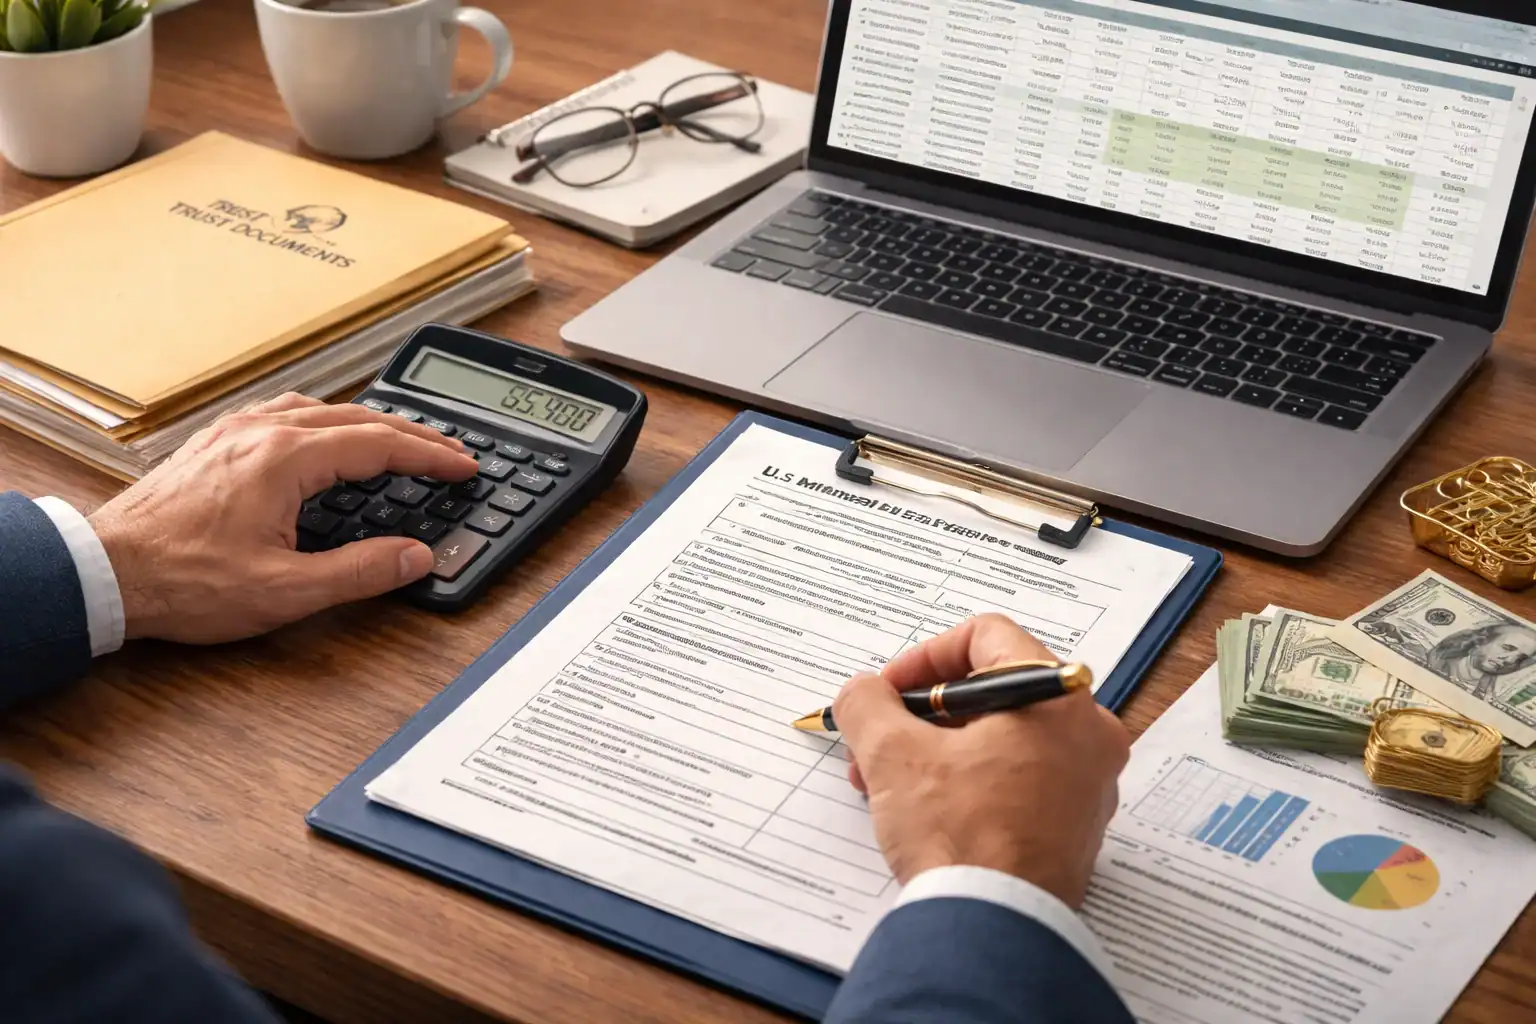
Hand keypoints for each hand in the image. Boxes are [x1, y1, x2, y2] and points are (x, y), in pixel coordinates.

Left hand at [88, 393, 478, 643]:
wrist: (106, 571)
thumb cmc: (183, 581)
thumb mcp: (285, 590)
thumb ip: (360, 571)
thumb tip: (414, 556)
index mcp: (285, 459)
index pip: (380, 443)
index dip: (432, 455)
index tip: (464, 465)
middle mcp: (262, 432)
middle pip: (358, 416)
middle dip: (412, 433)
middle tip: (449, 451)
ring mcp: (235, 431)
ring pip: (321, 407)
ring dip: (369, 421)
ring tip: (398, 440)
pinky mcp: (216, 442)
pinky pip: (286, 412)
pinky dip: (325, 420)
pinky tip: (326, 436)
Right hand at [832, 613, 1128, 906]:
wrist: (993, 932)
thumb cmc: (959, 839)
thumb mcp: (893, 756)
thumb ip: (868, 704)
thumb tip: (862, 693)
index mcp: (1057, 700)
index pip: (988, 637)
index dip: (925, 656)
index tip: (889, 691)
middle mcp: (1088, 735)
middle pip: (993, 691)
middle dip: (921, 714)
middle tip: (878, 739)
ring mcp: (1087, 784)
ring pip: (1002, 739)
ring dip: (936, 749)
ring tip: (884, 782)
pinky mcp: (1074, 827)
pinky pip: (1018, 780)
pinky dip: (969, 781)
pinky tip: (920, 810)